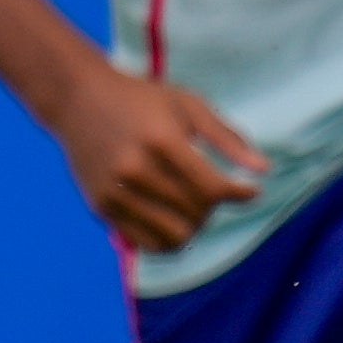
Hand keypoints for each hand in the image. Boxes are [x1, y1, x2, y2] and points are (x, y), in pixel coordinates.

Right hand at [51, 66, 266, 255]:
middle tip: (214, 190)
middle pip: (196, 213)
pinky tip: (174, 219)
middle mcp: (134, 169)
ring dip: (195, 226)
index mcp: (161, 141)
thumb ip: (227, 138)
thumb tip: (264, 171)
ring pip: (175, 236)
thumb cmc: (141, 99)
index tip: (250, 190)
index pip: (213, 188)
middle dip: (215, 207)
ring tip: (194, 206)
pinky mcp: (101, 207)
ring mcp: (114, 192)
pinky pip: (147, 243)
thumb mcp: (188, 104)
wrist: (77, 99)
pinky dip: (170, 240)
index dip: (240, 194)